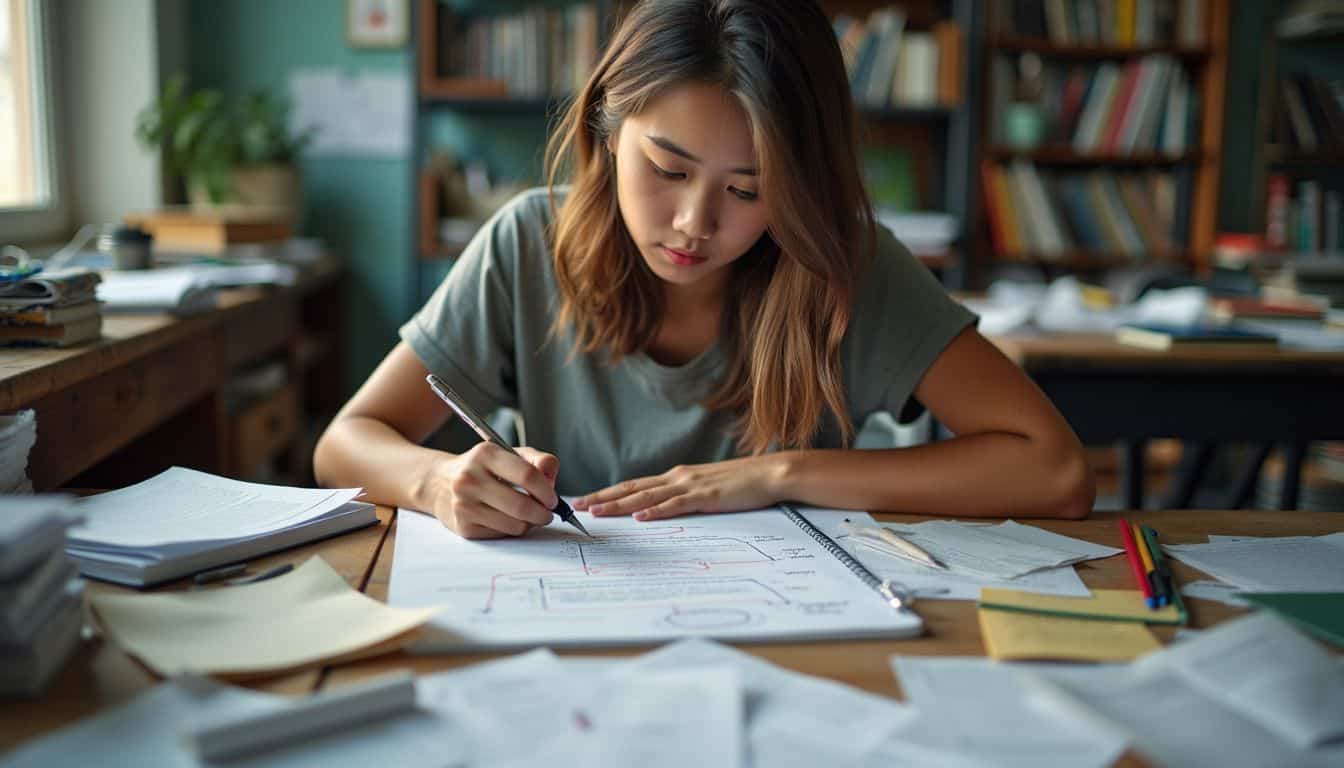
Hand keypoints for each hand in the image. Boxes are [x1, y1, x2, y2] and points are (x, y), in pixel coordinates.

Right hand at [428, 444, 559, 538]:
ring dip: (529, 523)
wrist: (440, 483)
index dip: (547, 491)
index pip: (527, 476)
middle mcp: (470, 479)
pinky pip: (502, 534)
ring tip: (528, 515)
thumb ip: (538, 461)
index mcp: (485, 454)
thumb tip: (551, 478)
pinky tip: (507, 518)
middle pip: (522, 506)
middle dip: (543, 514)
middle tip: (547, 513)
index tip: (553, 499)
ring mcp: (464, 505)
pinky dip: (512, 529)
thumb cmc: (483, 468)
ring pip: (515, 525)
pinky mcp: (464, 527)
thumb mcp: (509, 454)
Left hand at [572, 455, 787, 520]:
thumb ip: (687, 497)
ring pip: (647, 497)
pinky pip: (676, 505)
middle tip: (578, 506)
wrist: (770, 472)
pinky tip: (640, 518)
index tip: (588, 500)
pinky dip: (656, 512)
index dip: (610, 493)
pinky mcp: (706, 496)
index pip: (636, 485)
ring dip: (620, 505)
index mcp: (678, 477)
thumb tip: (666, 510)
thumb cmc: (742, 484)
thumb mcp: (708, 488)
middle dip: (604, 497)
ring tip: (598, 512)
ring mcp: (691, 486)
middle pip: (633, 489)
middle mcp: (678, 478)